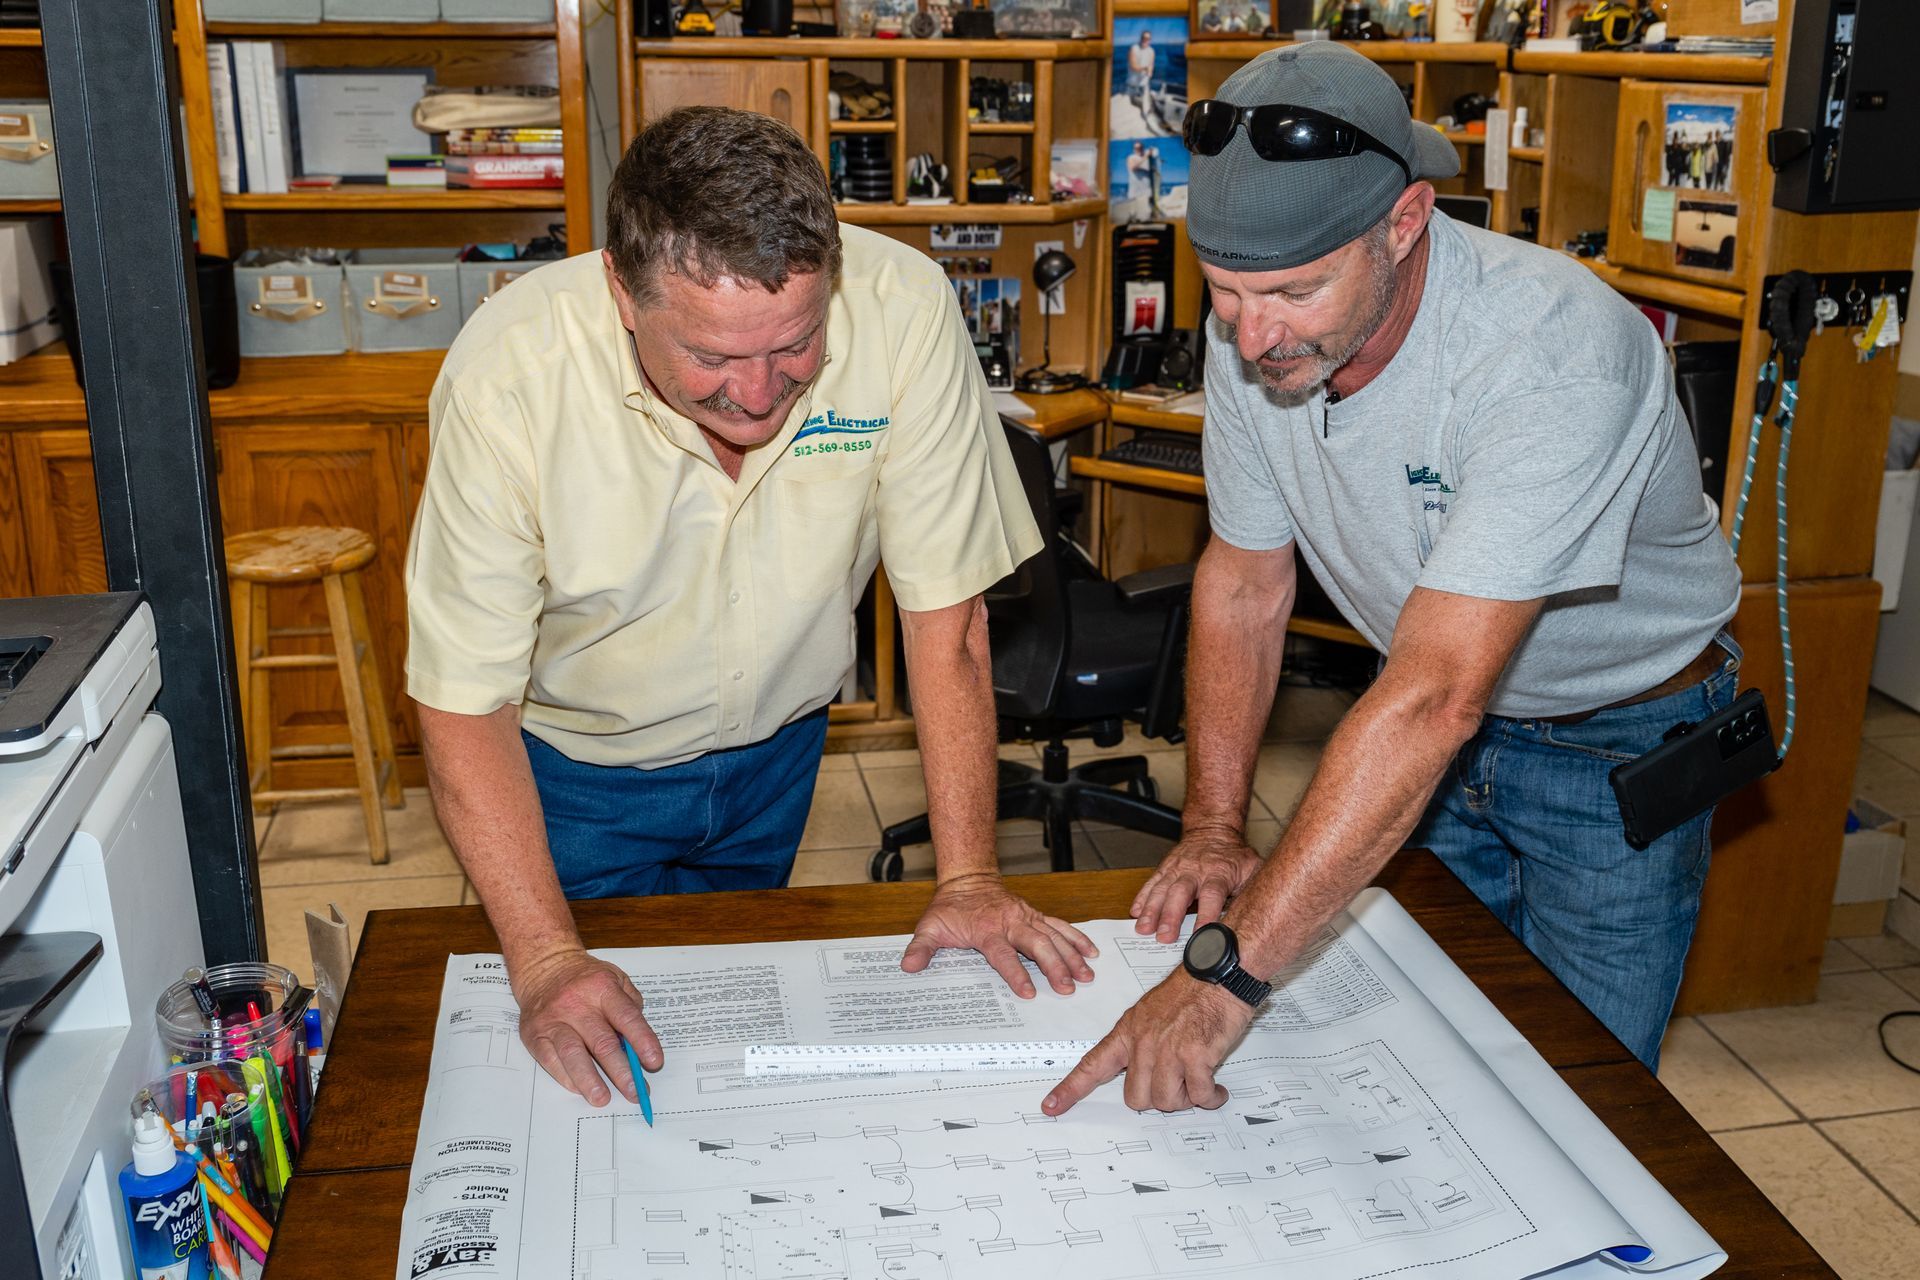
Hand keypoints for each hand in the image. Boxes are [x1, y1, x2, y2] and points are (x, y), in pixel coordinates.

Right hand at [511, 946, 662, 1107]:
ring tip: (603, 1099)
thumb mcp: (615, 978)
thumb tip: (639, 1043)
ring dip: (590, 1080)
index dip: (642, 1041)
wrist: (543, 968)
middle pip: (601, 1041)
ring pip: (573, 1054)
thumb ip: (629, 1007)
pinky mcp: (535, 1035)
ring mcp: (554, 1020)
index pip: (626, 1017)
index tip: (654, 1063)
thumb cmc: (585, 978)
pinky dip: (567, 1078)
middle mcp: (576, 1004)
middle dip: (621, 1071)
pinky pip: (552, 1060)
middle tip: (635, 1092)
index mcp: (602, 988)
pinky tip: (580, 1089)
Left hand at [901, 873, 1098, 997]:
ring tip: (1086, 975)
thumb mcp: (930, 927)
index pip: (1004, 955)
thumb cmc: (950, 907)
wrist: (967, 879)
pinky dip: (1076, 938)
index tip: (1028, 992)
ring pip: (1053, 936)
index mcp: (987, 930)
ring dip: (1071, 956)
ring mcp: (1026, 917)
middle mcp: (1011, 922)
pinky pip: (1059, 926)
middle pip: (1037, 945)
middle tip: (1068, 987)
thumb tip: (909, 967)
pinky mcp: (1035, 915)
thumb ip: (922, 948)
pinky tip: (1090, 952)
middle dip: (1055, 966)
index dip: (1016, 974)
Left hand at [1042, 970, 1255, 1114]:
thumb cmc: (1191, 993)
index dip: (1070, 1090)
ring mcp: (1167, 1050)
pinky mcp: (1195, 1056)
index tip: (1051, 1107)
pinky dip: (1210, 1097)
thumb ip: (1142, 1043)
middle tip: (1178, 1083)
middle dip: (1159, 1099)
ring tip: (1199, 1079)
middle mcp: (1143, 1043)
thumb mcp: (1152, 1013)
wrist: (1219, 973)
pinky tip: (1216, 1088)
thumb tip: (1144, 1075)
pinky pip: (1199, 1096)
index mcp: (1128, 1032)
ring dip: (1187, 1098)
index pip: (1092, 1065)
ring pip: (1166, 1101)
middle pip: (1136, 1099)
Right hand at [1131, 828, 1263, 942]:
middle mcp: (1195, 870)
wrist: (1214, 828)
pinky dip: (1142, 898)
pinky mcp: (1165, 868)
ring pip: (1162, 889)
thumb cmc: (1234, 856)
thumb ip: (1251, 891)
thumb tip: (1257, 917)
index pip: (1213, 895)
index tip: (1203, 935)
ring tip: (1144, 929)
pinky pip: (1152, 883)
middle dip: (1171, 916)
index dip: (1207, 915)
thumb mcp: (1252, 869)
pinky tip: (1136, 913)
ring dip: (1152, 910)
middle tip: (1164, 937)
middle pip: (1181, 893)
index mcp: (1219, 873)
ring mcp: (1178, 869)